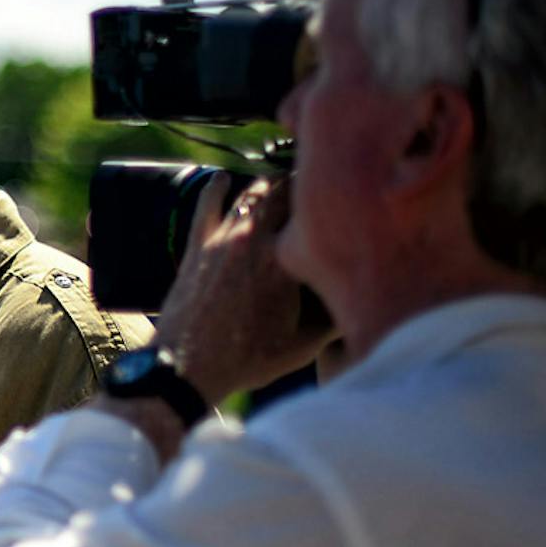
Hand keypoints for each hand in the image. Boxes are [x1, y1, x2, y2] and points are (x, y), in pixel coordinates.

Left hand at [157, 173, 335, 401]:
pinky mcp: (197, 245)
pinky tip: (223, 180)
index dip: (336, 206)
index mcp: (286, 261)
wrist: (185, 367)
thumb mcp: (302, 347)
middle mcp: (255, 239)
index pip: (319, 216)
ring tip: (286, 186)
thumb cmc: (245, 360)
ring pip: (253, 193)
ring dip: (272, 186)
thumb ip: (334, 321)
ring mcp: (223, 238)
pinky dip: (217, 188)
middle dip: (306, 187)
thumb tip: (360, 304)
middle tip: (320, 189)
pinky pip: (208, 204)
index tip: (349, 204)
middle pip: (288, 193)